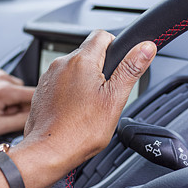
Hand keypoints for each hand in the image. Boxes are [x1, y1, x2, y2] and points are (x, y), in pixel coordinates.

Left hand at [0, 31, 155, 187]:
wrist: (48, 152)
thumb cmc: (79, 131)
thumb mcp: (114, 99)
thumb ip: (130, 69)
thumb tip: (146, 47)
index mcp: (81, 60)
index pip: (102, 35)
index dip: (116, 46)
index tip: (121, 64)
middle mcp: (61, 63)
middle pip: (88, 53)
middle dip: (101, 69)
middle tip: (107, 94)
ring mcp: (49, 77)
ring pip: (75, 69)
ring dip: (85, 81)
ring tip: (90, 107)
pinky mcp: (42, 90)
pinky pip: (61, 83)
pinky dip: (70, 92)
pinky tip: (75, 111)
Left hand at [0, 70, 34, 137]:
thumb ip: (20, 122)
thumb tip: (36, 117)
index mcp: (5, 91)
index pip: (35, 95)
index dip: (35, 108)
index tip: (28, 117)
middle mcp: (2, 78)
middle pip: (26, 93)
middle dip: (19, 106)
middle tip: (3, 116)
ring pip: (18, 89)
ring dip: (12, 100)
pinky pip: (8, 85)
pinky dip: (5, 95)